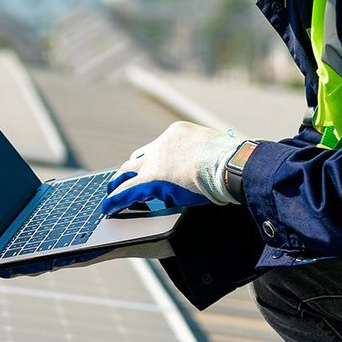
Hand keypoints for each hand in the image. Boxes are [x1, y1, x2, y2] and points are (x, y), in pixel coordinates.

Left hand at [102, 121, 244, 217]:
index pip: (158, 147)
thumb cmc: (233, 162)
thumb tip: (217, 172)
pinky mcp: (151, 180)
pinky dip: (116, 199)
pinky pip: (126, 191)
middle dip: (130, 170)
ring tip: (110, 195)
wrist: (229, 163)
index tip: (150, 165)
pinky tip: (108, 208)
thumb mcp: (218, 152)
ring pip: (128, 172)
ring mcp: (155, 161)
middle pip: (139, 157)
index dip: (152, 159)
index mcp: (178, 134)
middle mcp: (163, 144)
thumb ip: (208, 159)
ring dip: (118, 184)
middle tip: (122, 179)